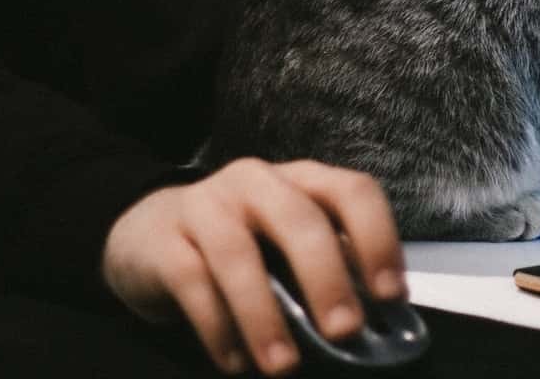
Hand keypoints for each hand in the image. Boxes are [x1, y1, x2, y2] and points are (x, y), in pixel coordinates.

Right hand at [102, 158, 405, 375]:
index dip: (377, 239)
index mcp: (302, 179)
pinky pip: (192, 282)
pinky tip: (235, 362)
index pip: (352, 191)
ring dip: (265, 315)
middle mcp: (258, 181)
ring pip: (237, 254)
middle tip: (345, 331)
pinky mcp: (163, 241)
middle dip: (326, 277)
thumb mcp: (288, 245)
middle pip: (299, 218)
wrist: (149, 231)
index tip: (390, 296)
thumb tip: (378, 324)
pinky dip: (218, 327)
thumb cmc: (242, 243)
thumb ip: (329, 269)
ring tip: (284, 366)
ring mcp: (206, 205)